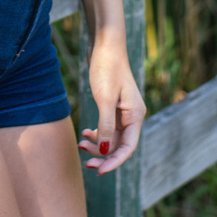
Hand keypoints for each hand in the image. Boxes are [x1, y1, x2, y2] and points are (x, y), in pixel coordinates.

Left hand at [78, 35, 145, 174]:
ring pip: (111, 138)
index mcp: (135, 116)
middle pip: (119, 145)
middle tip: (85, 162)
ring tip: (81, 144)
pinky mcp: (114, 106)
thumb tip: (105, 150)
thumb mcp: (104, 99)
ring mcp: (124, 112)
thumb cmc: (107, 69)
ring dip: (97, 144)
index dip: (114, 162)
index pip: (127, 148)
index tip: (98, 171)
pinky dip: (97, 133)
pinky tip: (85, 133)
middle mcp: (132, 116)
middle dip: (103, 155)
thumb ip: (105, 126)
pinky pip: (107, 128)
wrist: (105, 45)